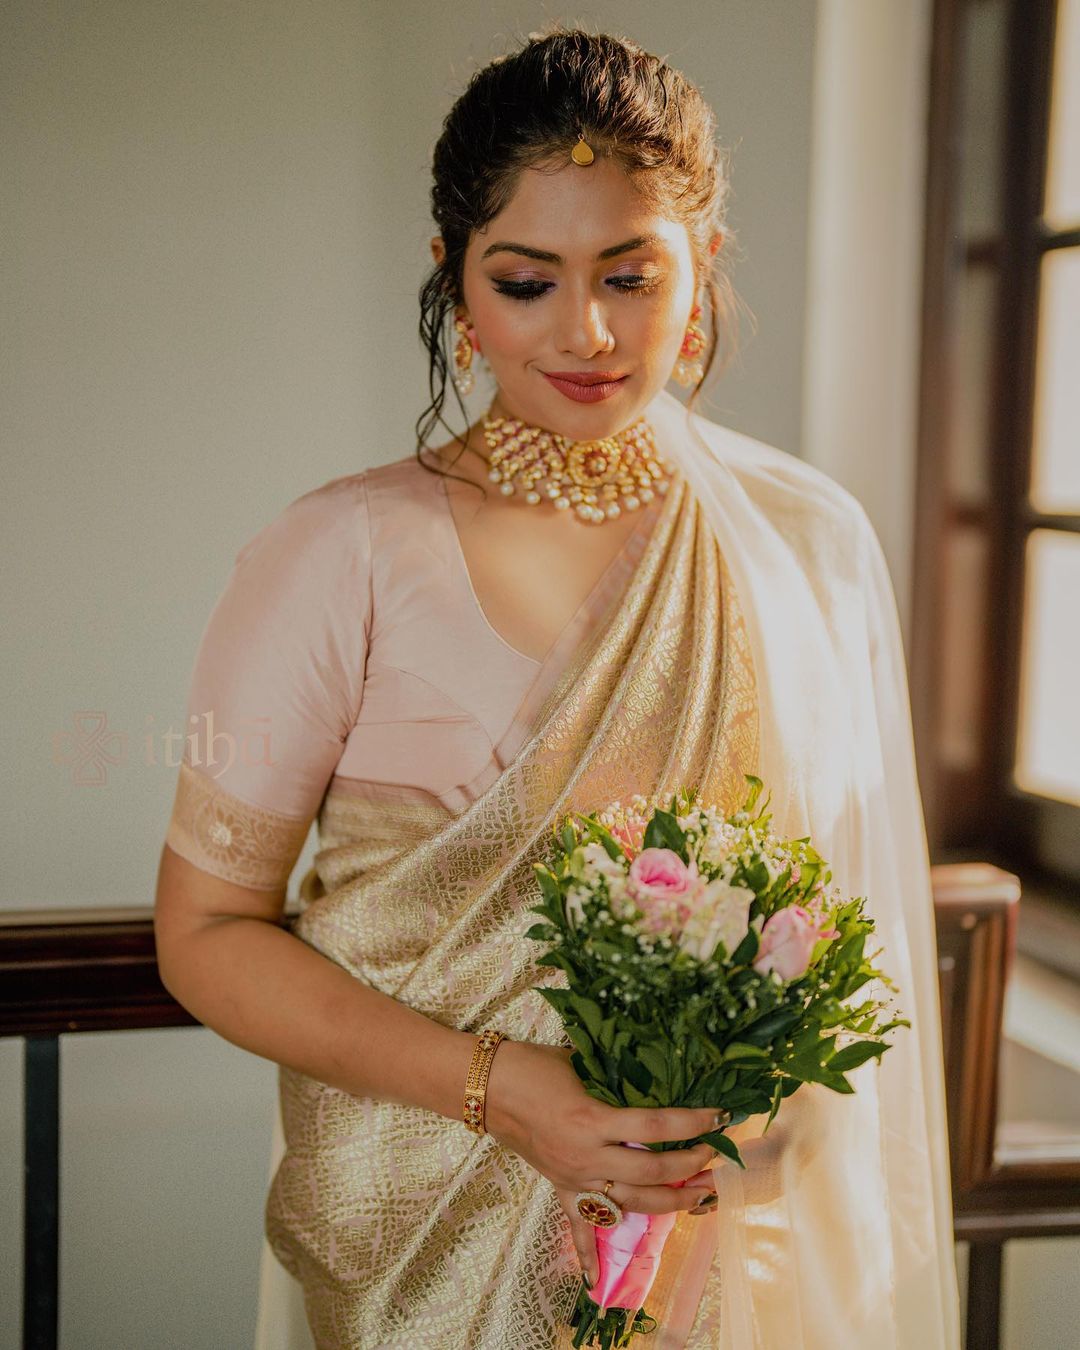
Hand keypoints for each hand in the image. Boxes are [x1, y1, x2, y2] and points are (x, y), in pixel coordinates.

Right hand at [484, 1041, 721, 1286]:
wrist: (486, 1087)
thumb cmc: (532, 1065)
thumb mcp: (580, 1062)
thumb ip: (616, 1076)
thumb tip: (656, 1071)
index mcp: (593, 1119)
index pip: (655, 1126)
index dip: (691, 1121)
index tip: (720, 1115)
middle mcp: (587, 1155)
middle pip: (651, 1170)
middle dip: (691, 1165)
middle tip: (716, 1155)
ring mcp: (574, 1177)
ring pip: (631, 1202)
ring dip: (670, 1202)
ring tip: (701, 1195)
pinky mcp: (560, 1188)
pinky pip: (576, 1227)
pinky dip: (586, 1255)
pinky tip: (595, 1283)